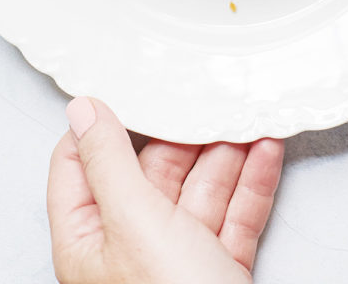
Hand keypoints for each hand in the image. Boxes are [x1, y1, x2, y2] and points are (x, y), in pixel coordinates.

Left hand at [47, 97, 283, 283]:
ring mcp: (177, 262)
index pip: (79, 167)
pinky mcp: (219, 273)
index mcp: (88, 241)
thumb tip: (81, 109)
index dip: (101, 123)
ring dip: (227, 152)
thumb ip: (107, 161)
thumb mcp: (133, 223)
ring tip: (248, 115)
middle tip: (207, 95)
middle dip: (184, 134)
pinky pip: (235, 216)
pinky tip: (267, 150)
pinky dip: (253, 182)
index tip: (128, 83)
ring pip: (200, 191)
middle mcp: (129, 250)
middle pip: (150, 172)